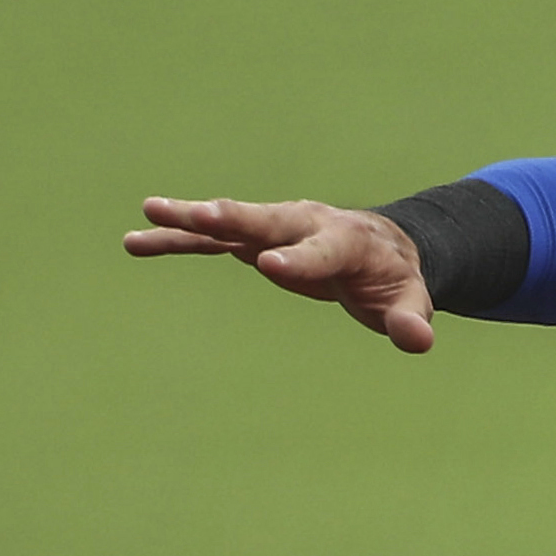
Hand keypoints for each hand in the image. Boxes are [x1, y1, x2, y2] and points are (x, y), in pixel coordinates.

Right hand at [123, 195, 434, 353]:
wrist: (381, 249)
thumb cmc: (396, 279)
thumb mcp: (411, 302)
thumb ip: (410, 319)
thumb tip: (417, 339)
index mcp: (343, 241)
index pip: (319, 252)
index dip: (298, 260)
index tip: (270, 266)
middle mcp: (303, 224)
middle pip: (264, 220)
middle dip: (232, 217)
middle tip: (198, 216)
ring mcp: (275, 228)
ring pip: (228, 222)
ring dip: (189, 220)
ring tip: (146, 218)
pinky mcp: (255, 239)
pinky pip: (212, 238)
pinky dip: (179, 240)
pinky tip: (138, 242)